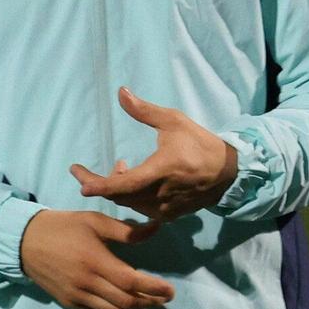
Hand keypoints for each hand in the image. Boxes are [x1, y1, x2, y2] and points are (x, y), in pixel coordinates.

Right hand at [18, 209, 173, 308]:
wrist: (26, 242)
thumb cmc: (64, 227)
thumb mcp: (94, 221)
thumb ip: (125, 230)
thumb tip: (156, 229)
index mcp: (95, 260)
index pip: (131, 281)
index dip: (154, 288)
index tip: (170, 290)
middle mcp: (87, 283)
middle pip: (126, 302)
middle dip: (150, 302)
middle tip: (164, 297)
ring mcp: (78, 296)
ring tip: (148, 301)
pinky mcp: (70, 303)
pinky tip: (125, 304)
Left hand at [69, 87, 238, 223]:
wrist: (228, 173)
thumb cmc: (199, 144)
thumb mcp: (173, 121)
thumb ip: (144, 110)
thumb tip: (121, 92)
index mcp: (161, 171)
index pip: (124, 185)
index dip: (100, 185)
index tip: (80, 181)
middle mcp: (160, 195)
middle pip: (120, 196)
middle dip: (99, 184)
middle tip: (82, 172)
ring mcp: (165, 209)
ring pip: (129, 203)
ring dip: (117, 188)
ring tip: (119, 168)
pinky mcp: (168, 216)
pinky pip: (140, 209)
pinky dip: (131, 196)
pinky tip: (133, 179)